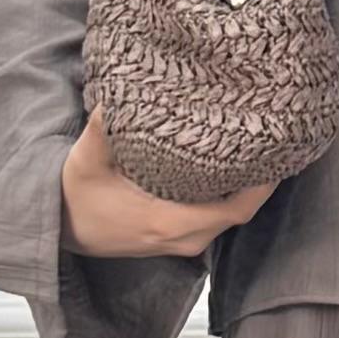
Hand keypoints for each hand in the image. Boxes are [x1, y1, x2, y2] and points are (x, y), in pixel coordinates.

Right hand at [61, 104, 276, 260]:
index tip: (278, 154)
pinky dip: (227, 194)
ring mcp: (181, 240)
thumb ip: (102, 130)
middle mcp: (183, 237)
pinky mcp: (177, 235)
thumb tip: (116, 98)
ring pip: (228, 214)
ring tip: (257, 149)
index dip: (263, 185)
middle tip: (272, 141)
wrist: (60, 227)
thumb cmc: (74, 198)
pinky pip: (215, 216)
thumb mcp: (85, 161)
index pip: (236, 210)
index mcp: (170, 223)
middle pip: (240, 211)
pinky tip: (231, 167)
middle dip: (260, 180)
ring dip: (245, 187)